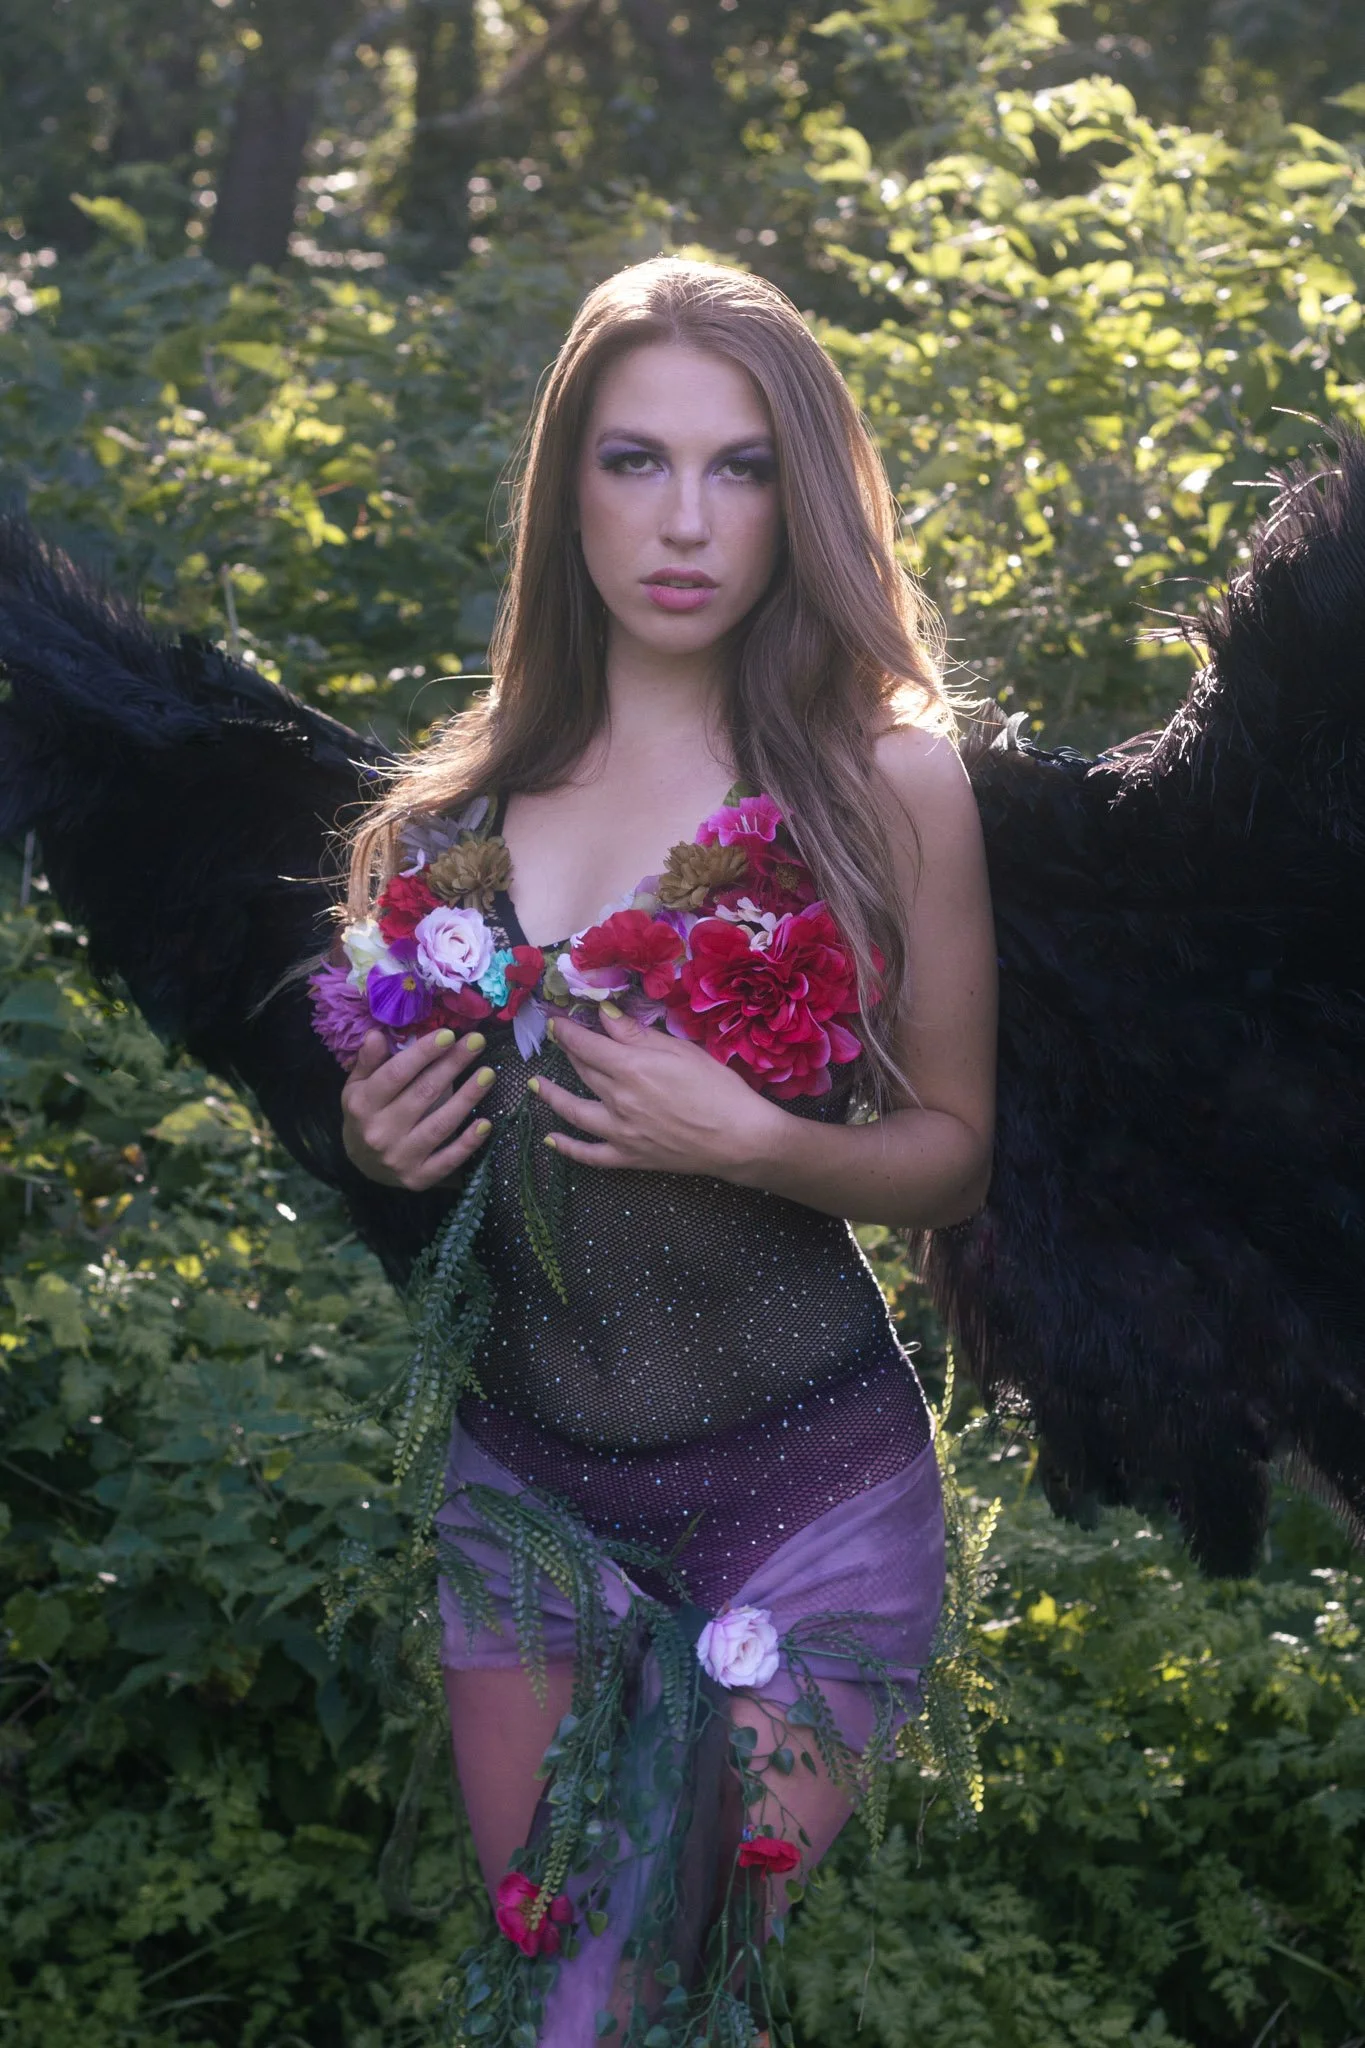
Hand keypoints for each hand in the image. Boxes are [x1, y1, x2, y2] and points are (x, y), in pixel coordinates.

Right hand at [341, 1028, 495, 1191]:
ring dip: (467, 1098)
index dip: (423, 1053)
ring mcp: (400, 1158)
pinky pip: (448, 1160)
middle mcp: (379, 1132)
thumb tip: (376, 1035)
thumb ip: (368, 1062)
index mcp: (362, 1105)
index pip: (396, 1074)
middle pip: (423, 1094)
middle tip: (476, 1042)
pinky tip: (485, 1123)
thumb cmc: (365, 1115)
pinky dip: (468, 1143)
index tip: (448, 1034)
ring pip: (440, 1125)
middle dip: (452, 1065)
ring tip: (488, 1074)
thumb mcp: (357, 1087)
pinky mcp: (418, 1178)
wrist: (362, 1166)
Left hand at [531, 1006, 781, 1178]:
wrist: (739, 1138)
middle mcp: (618, 1098)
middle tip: (557, 1040)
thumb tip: (605, 1015)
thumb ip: (638, 1034)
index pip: (586, 1044)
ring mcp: (620, 1131)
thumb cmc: (718, 1088)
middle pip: (583, 1071)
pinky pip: (590, 1155)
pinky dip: (567, 1148)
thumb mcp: (681, 1050)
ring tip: (535, 1084)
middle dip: (567, 1052)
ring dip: (551, 1095)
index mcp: (632, 1067)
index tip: (556, 1021)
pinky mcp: (629, 1157)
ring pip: (574, 1110)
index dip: (567, 1030)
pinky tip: (551, 1139)